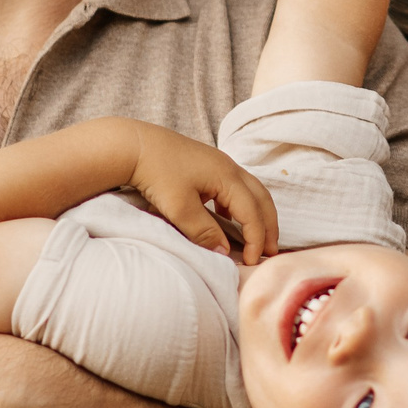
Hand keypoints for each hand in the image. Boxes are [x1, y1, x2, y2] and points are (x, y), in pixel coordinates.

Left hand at [121, 119, 276, 262]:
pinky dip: (241, 205)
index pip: (253, 213)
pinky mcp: (208, 164)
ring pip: (252, 191)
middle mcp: (230, 168)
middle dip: (269, 226)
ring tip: (257, 237)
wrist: (135, 144)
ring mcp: (220, 163)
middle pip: (262, 199)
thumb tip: (224, 252)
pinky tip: (228, 217)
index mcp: (228, 178)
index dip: (257, 239)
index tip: (253, 262)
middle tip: (271, 251)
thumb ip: (204, 232)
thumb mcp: (180, 208)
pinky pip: (236, 186)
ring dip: (258, 214)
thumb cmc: (157, 173)